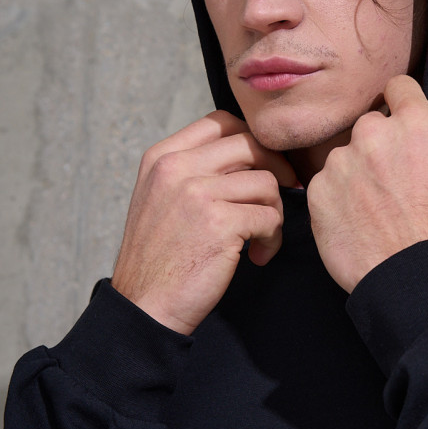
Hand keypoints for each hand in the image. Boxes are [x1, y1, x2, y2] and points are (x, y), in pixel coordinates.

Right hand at [111, 111, 296, 333]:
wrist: (144, 306)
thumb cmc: (161, 257)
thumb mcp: (162, 198)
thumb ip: (194, 170)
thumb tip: (249, 153)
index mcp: (162, 156)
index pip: (221, 122)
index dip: (253, 141)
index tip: (265, 166)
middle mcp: (177, 167)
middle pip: (250, 144)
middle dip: (276, 169)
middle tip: (283, 194)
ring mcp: (197, 193)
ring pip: (266, 182)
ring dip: (274, 212)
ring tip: (262, 238)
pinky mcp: (220, 223)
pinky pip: (269, 216)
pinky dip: (272, 238)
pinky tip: (258, 255)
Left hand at [307, 75, 427, 292]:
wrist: (415, 277)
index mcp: (415, 126)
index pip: (399, 87)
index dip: (400, 100)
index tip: (398, 115)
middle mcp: (374, 135)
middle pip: (370, 124)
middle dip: (377, 145)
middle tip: (388, 181)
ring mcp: (342, 162)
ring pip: (344, 156)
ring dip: (354, 173)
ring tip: (372, 209)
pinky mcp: (318, 190)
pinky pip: (324, 184)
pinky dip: (335, 199)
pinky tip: (355, 222)